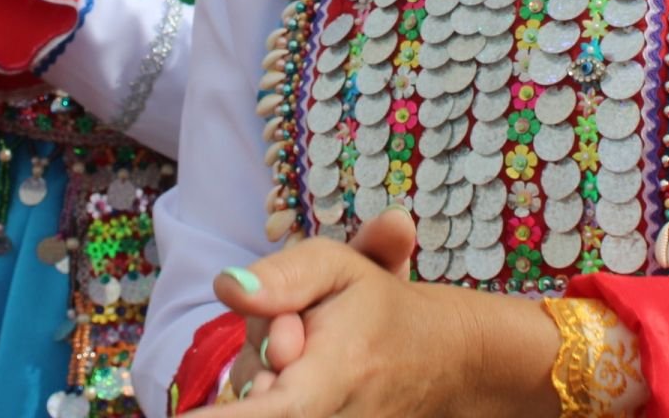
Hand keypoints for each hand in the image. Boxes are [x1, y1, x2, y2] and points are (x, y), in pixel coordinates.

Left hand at [225, 208, 414, 400]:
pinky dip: (272, 391)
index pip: (279, 411)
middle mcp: (337, 416)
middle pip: (252, 392)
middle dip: (256, 356)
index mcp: (339, 371)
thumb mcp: (338, 267)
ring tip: (304, 350)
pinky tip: (298, 373)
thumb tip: (227, 288)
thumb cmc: (382, 307)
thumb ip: (283, 275)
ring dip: (264, 374)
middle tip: (292, 330)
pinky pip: (272, 411)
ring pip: (257, 400)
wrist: (441, 359)